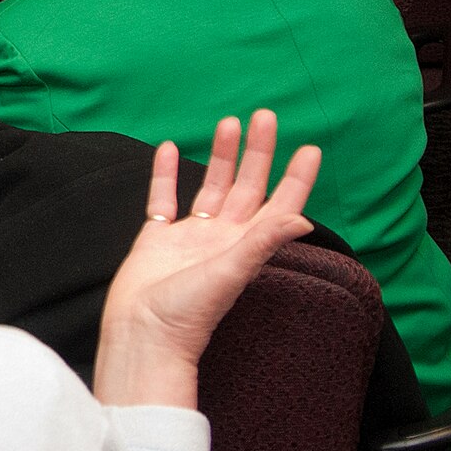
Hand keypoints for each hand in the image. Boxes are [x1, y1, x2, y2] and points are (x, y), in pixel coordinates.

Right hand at [93, 110, 320, 408]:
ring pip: (210, 187)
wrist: (140, 333)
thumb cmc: (187, 313)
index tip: (309, 148)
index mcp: (245, 247)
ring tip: (227, 123)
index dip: (296, 179)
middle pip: (246, 186)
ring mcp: (190, 237)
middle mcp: (223, 239)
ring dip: (220, 156)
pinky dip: (166, 174)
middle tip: (265, 117)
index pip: (279, 206)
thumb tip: (303, 219)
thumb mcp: (230, 274)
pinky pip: (164, 199)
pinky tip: (168, 149)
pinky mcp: (158, 239)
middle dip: (257, 152)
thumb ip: (262, 242)